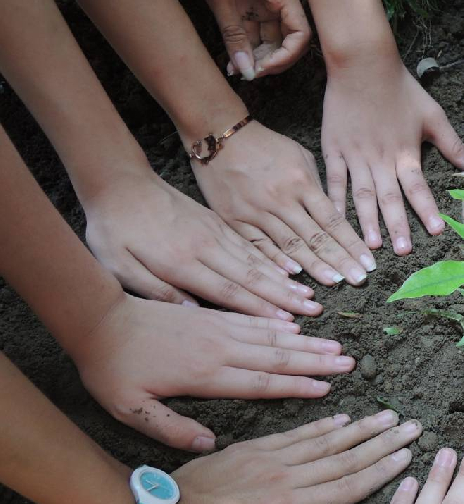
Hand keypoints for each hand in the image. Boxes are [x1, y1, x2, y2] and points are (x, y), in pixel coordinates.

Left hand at [69, 294, 353, 450]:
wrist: (97, 318)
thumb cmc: (111, 369)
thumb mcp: (129, 409)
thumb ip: (170, 428)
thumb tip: (209, 444)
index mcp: (205, 374)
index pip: (260, 382)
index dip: (296, 386)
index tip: (326, 390)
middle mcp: (220, 347)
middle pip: (276, 356)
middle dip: (315, 361)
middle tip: (347, 362)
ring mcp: (218, 327)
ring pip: (271, 335)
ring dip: (305, 341)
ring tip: (334, 345)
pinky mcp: (212, 314)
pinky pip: (254, 318)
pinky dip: (280, 322)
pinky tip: (297, 324)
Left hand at [84, 173, 320, 318]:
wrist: (118, 181)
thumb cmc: (112, 227)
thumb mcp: (119, 264)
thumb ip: (156, 290)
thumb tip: (193, 314)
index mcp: (180, 260)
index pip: (226, 289)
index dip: (257, 308)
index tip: (285, 322)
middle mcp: (205, 246)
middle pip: (251, 275)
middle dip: (284, 296)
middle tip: (312, 310)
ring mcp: (214, 232)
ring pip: (256, 259)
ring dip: (284, 279)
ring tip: (309, 293)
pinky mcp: (217, 222)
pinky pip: (250, 243)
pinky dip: (272, 259)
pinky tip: (289, 268)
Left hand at [133, 411, 419, 503]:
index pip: (346, 485)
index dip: (381, 469)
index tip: (409, 454)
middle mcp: (284, 476)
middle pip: (344, 456)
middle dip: (381, 442)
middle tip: (411, 425)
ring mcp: (268, 458)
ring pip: (325, 440)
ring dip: (359, 428)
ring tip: (387, 416)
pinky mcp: (251, 449)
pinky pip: (295, 433)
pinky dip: (321, 425)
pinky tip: (340, 418)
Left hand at [175, 0, 309, 78]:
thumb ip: (233, 35)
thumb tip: (245, 70)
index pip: (300, 33)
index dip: (287, 56)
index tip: (263, 69)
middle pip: (286, 38)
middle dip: (270, 59)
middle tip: (248, 73)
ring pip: (268, 37)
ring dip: (254, 55)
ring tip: (235, 68)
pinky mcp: (248, 0)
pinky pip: (253, 28)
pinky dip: (244, 44)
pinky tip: (231, 57)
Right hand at [191, 121, 373, 285]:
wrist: (219, 135)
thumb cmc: (265, 145)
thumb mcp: (299, 156)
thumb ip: (316, 187)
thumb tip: (333, 215)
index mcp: (301, 183)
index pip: (333, 220)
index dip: (352, 244)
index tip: (369, 263)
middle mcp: (282, 200)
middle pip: (316, 237)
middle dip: (340, 261)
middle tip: (359, 280)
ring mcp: (257, 212)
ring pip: (290, 246)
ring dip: (314, 267)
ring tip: (335, 282)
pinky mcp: (235, 220)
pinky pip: (259, 246)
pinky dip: (277, 262)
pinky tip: (294, 277)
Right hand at [321, 50, 463, 253]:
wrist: (362, 63)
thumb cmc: (400, 87)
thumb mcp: (432, 113)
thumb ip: (449, 142)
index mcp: (405, 152)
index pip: (418, 187)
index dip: (427, 210)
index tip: (436, 232)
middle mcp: (380, 159)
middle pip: (390, 198)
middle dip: (396, 227)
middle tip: (402, 252)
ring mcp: (354, 155)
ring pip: (361, 195)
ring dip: (367, 221)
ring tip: (371, 246)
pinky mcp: (333, 149)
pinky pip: (334, 180)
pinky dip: (334, 201)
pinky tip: (336, 221)